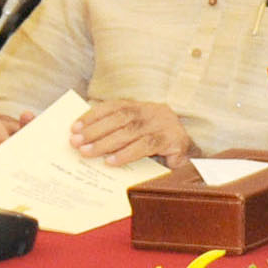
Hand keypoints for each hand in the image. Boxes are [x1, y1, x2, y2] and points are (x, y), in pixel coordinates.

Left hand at [71, 100, 195, 168]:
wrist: (193, 160)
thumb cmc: (159, 149)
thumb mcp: (138, 137)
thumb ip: (118, 134)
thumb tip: (86, 140)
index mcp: (144, 107)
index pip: (114, 106)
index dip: (93, 115)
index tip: (74, 127)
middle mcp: (155, 111)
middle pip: (120, 117)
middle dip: (95, 130)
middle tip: (76, 142)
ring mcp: (165, 124)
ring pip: (131, 131)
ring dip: (106, 142)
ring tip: (87, 153)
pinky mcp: (174, 140)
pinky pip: (146, 146)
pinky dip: (126, 154)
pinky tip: (111, 162)